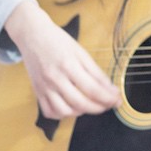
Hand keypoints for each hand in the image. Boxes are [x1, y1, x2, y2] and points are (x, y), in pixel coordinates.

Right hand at [5, 1, 121, 118]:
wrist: (33, 35)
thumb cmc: (58, 41)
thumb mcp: (81, 52)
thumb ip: (95, 71)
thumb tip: (110, 88)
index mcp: (69, 65)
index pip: (93, 89)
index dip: (108, 98)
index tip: (118, 100)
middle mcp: (56, 79)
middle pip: (81, 103)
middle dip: (100, 107)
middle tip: (109, 104)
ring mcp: (44, 87)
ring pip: (65, 111)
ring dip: (82, 112)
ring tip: (91, 105)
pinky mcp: (37, 92)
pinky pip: (50, 111)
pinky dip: (63, 114)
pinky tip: (72, 108)